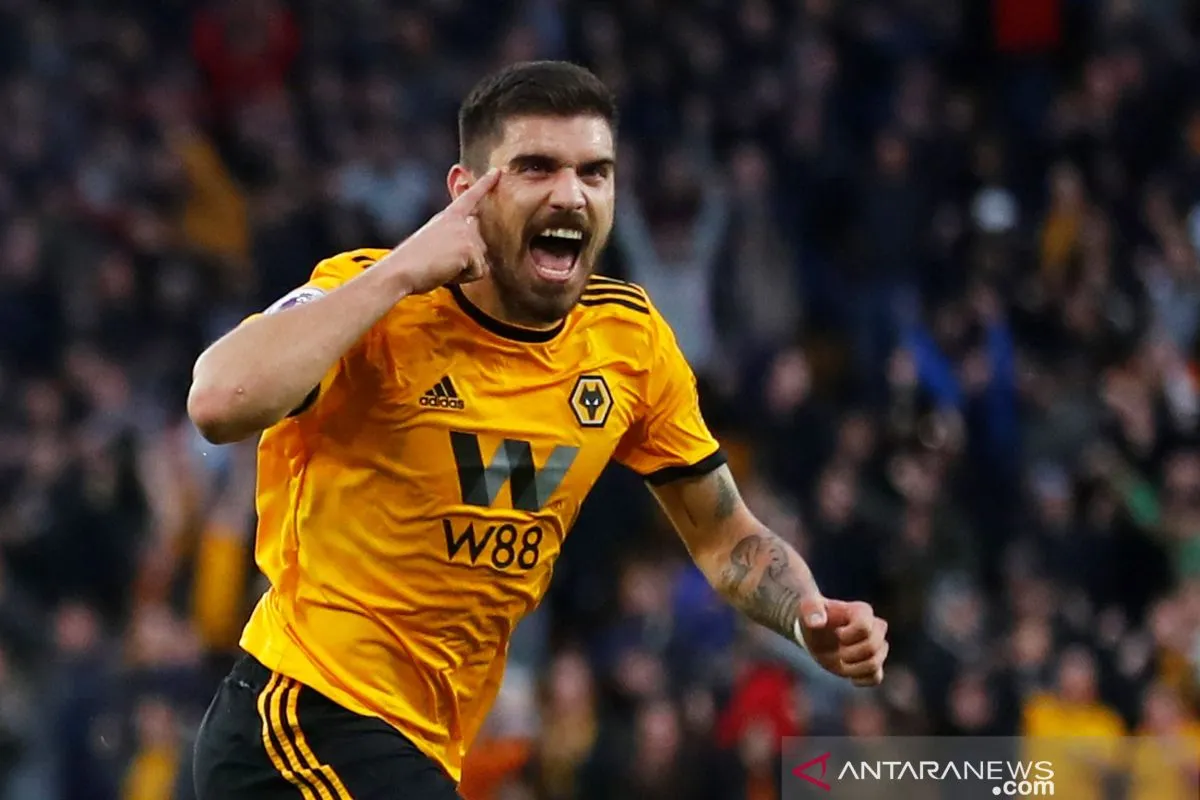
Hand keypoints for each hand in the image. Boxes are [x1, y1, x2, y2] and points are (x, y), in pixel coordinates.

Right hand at [387, 168, 500, 294]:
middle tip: (441, 263)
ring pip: (480, 261)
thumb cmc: (412, 263)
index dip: (485, 184)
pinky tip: (446, 272)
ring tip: (441, 267)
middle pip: (480, 245)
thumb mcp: (433, 242)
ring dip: (464, 271)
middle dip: (467, 262)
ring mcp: (465, 233)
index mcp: (447, 217)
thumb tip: (472, 249)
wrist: (399, 271)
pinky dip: (464, 278)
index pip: (469, 197)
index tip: (498, 171)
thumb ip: (452, 239)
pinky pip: (479, 272)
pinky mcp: (468, 249)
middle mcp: (458, 221)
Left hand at [797, 597, 888, 686]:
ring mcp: (875, 647)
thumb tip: (816, 622)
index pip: (865, 627)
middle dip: (851, 654)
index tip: (837, 635)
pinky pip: (876, 677)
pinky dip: (862, 679)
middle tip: (835, 652)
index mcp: (861, 611)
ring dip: (854, 668)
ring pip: (875, 663)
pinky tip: (849, 677)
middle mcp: (874, 628)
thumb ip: (811, 610)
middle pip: (873, 646)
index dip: (849, 636)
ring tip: (839, 661)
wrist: (815, 631)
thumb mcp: (808, 608)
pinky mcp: (872, 663)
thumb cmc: (813, 616)